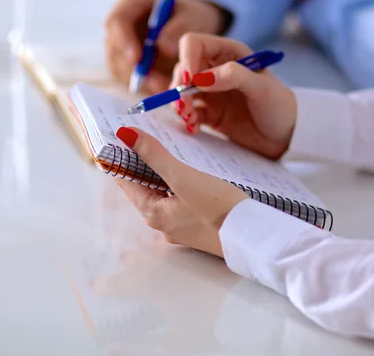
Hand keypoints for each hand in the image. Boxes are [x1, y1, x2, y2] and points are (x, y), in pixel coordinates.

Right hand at [104, 0, 228, 94]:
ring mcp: (121, 50)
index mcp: (130, 6)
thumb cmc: (189, 17)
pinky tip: (165, 89)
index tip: (137, 58)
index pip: (117, 21)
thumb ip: (179, 28)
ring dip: (142, 83)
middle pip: (115, 50)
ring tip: (167, 89)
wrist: (192, 28)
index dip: (123, 41)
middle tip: (158, 84)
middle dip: (135, 70)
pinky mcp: (127, 68)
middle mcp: (120, 28)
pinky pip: (130, 82)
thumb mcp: (191, 17)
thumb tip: (162, 46)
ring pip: (121, 70)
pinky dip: (146, 88)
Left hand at [114, 126, 247, 256]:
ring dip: (162, 172)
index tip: (119, 135)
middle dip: (142, 162)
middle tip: (143, 135)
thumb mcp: (183, 177)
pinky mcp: (199, 225)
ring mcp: (181, 226)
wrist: (254, 237)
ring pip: (164, 192)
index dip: (121, 157)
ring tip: (166, 148)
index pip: (126, 181)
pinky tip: (190, 171)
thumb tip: (126, 136)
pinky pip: (180, 199)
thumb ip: (155, 155)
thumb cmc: (219, 209)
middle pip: (144, 187)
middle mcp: (163, 223)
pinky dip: (179, 183)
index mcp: (153, 213)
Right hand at [171, 33, 297, 159]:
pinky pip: (189, 112)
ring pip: (182, 91)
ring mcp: (212, 93)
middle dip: (179, 87)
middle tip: (184, 107)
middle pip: (184, 69)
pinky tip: (194, 128)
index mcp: (230, 53)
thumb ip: (234, 76)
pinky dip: (186, 119)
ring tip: (189, 119)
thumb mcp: (262, 88)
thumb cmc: (280, 108)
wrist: (288, 139)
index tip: (187, 82)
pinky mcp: (210, 113)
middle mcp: (217, 70)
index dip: (186, 59)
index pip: (195, 44)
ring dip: (179, 104)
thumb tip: (201, 78)